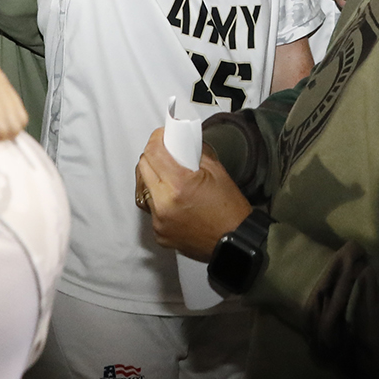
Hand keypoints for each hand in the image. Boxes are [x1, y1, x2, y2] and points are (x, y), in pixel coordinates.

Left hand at [135, 129, 251, 261]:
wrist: (235, 243)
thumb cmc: (230, 209)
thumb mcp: (217, 172)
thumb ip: (196, 154)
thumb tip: (182, 142)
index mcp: (179, 185)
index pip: (153, 152)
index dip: (155, 139)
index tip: (161, 136)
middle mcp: (163, 203)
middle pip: (143, 168)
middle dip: (152, 156)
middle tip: (165, 153)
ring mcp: (159, 221)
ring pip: (144, 189)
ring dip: (154, 179)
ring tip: (170, 179)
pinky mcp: (159, 233)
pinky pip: (152, 209)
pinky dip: (160, 201)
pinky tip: (175, 201)